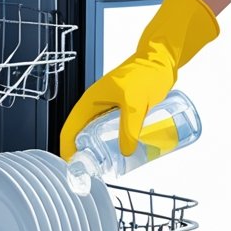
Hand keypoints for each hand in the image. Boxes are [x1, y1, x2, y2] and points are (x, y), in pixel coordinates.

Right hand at [60, 0, 218, 158]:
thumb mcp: (135, 102)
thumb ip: (129, 126)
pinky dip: (118, 143)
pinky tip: (129, 153)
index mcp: (90, 102)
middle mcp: (97, 107)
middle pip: (84, 136)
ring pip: (101, 135)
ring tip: (114, 166)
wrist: (162, 59)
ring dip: (104, 150)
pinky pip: (116, 131)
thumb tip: (125, 150)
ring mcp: (110, 110)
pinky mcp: (124, 112)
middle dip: (88, 155)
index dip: (68, 150)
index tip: (74, 167)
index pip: (70, 129)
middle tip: (98, 171)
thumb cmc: (145, 72)